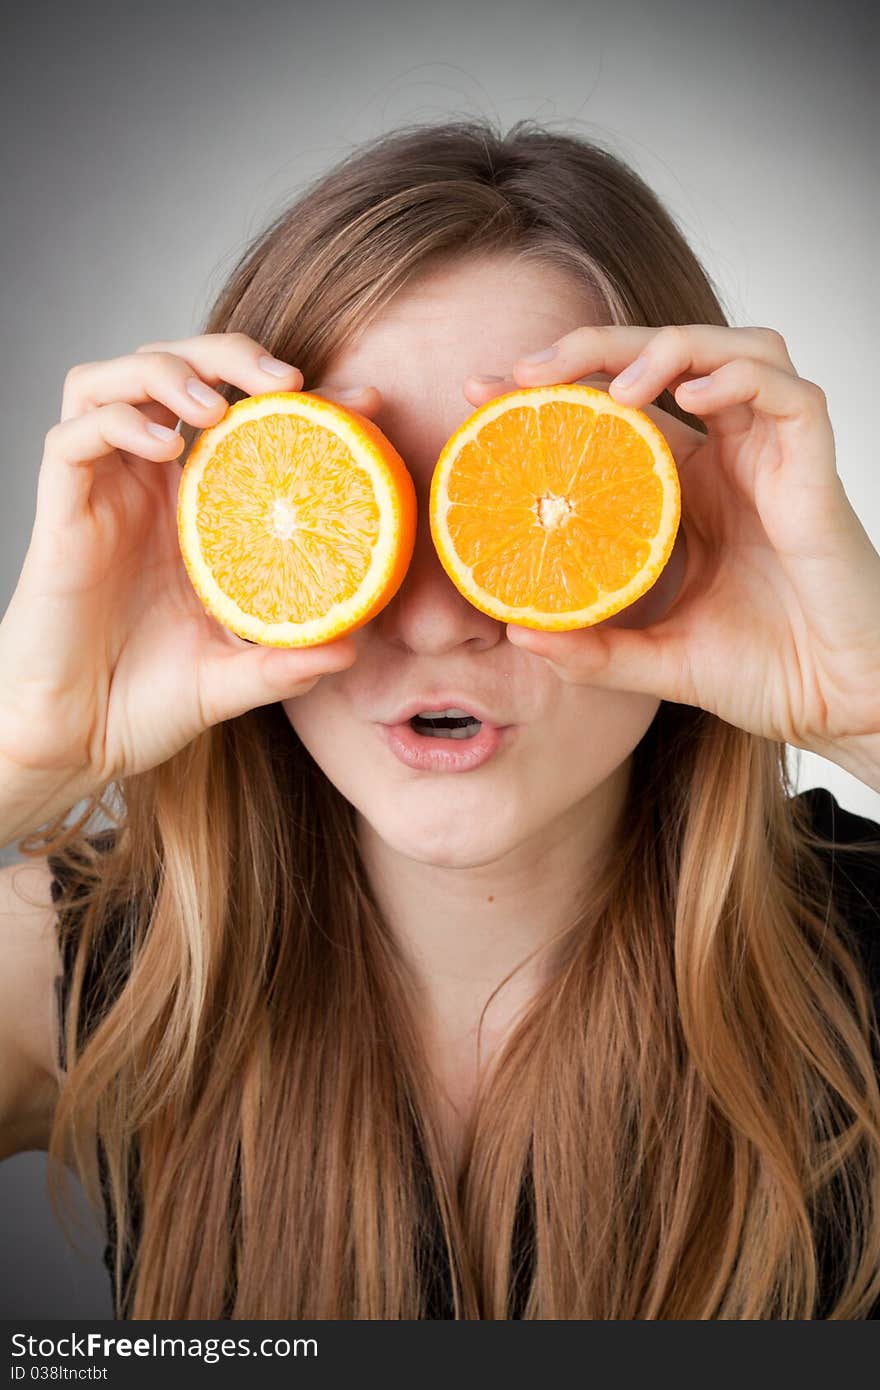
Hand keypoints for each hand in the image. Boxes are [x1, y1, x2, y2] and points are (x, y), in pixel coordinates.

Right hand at [0, 333, 382, 829]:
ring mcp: (100, 494)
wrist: (78, 744)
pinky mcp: (60, 514)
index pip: (246, 420)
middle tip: (284, 379)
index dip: (301, 397)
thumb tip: (352, 648)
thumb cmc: (146, 704)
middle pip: (175, 370)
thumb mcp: (232, 680)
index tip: (366, 400)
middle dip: (229, 352)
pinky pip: (73, 438)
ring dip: (166, 370)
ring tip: (216, 405)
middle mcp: (146, 487)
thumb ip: (285, 663)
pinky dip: (118, 423)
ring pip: (112, 380)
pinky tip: (165, 449)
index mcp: (194, 509)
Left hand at [462, 325, 879, 767]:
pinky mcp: (816, 467)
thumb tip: (517, 632)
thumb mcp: (657, 661)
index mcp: (688, 488)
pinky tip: (693, 396)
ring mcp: (775, 456)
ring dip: (669, 347)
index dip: (554, 388)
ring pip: (732, 349)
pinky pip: (790, 394)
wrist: (838, 704)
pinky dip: (740, 378)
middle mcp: (731, 457)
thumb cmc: (767, 672)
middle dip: (591, 346)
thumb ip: (592, 650)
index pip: (616, 409)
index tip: (481, 395)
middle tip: (523, 369)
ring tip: (612, 388)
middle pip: (664, 359)